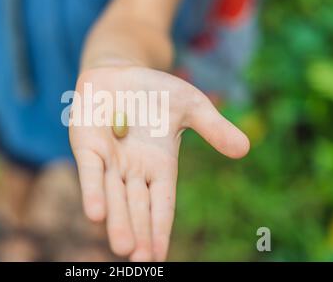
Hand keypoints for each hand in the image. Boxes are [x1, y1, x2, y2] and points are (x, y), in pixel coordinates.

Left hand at [69, 66, 248, 260]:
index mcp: (160, 165)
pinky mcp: (87, 146)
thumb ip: (213, 127)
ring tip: (122, 247)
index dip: (161, 229)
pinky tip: (96, 214)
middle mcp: (133, 170)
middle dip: (139, 233)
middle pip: (137, 207)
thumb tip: (245, 149)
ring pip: (114, 196)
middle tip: (141, 260)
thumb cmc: (155, 92)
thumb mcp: (191, 105)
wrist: (120, 72)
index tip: (160, 256)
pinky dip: (93, 191)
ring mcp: (109, 160)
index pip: (162, 204)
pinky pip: (90, 171)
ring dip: (118, 221)